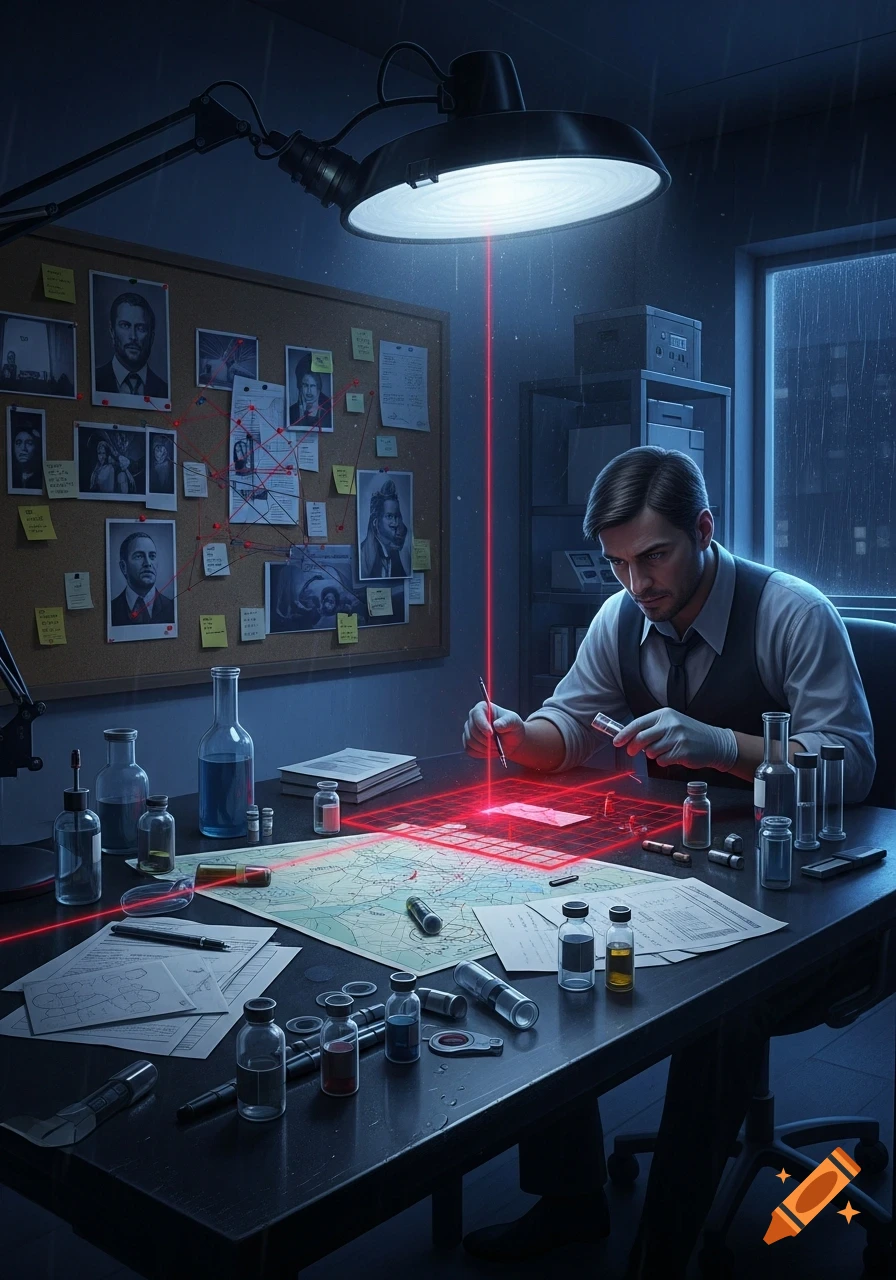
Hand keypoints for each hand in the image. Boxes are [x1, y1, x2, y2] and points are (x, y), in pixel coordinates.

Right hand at [462, 701, 525, 759]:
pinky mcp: (468, 742)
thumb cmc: (512, 727)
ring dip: (485, 748)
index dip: (482, 724)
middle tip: (497, 743)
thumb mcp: (513, 722)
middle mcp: (473, 718)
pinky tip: (490, 751)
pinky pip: (470, 750)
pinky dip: (481, 753)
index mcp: (483, 708)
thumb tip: (497, 725)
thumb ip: (506, 722)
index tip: (490, 733)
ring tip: (496, 747)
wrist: (511, 741)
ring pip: (470, 741)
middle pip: (472, 730)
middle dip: (486, 740)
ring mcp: (469, 730)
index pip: (476, 714)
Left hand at [612, 708, 737, 770]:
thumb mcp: (672, 722)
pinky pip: (662, 761)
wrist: (714, 742)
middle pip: (641, 738)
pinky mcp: (682, 752)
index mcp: (665, 714)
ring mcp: (677, 738)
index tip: (617, 741)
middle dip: (633, 748)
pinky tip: (673, 756)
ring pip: (650, 752)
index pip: (638, 723)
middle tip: (632, 752)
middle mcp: (670, 724)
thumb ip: (653, 727)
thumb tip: (629, 736)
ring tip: (664, 750)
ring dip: (653, 755)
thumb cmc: (689, 733)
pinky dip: (663, 761)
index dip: (624, 734)